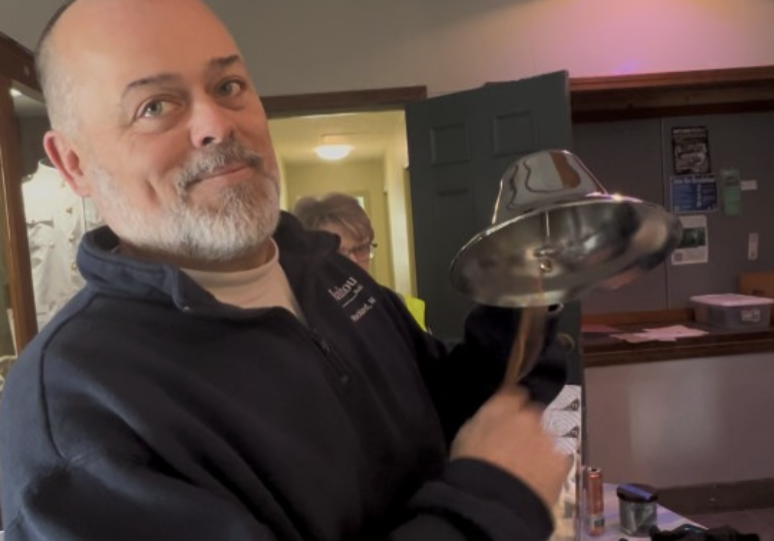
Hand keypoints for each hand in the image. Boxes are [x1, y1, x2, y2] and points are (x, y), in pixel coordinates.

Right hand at [450, 387, 570, 508]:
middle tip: (514, 446)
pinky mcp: (561, 460)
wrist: (492, 499)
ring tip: (525, 467)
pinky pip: (557, 459)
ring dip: (538, 447)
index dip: (512, 403)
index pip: (514, 392)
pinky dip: (549, 467)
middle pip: (533, 414)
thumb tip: (491, 419)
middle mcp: (529, 415)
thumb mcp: (466, 434)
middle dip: (526, 426)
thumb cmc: (470, 465)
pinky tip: (536, 480)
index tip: (508, 414)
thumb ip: (484, 420)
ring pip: (547, 437)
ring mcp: (548, 437)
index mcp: (502, 405)